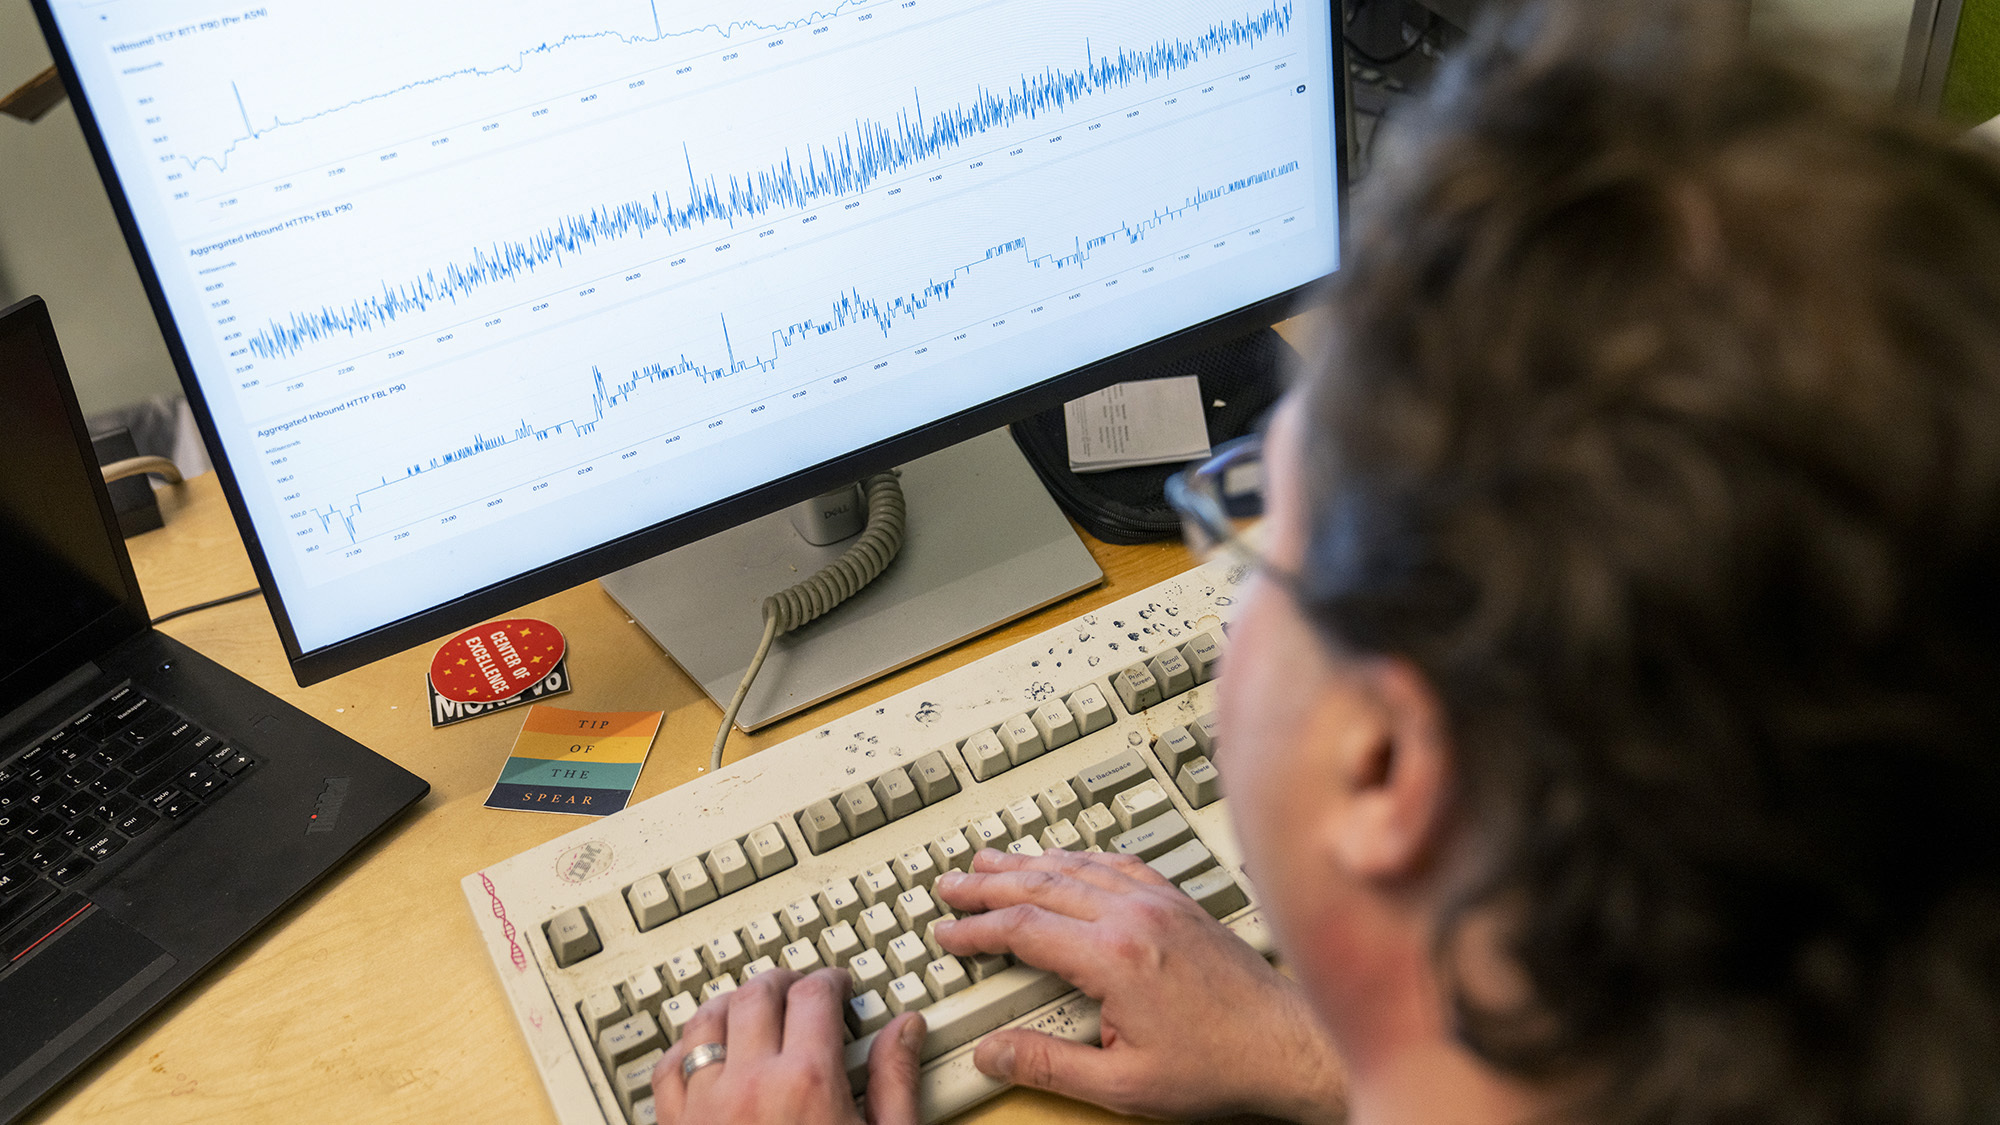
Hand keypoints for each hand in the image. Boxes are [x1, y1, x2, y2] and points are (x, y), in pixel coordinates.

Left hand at [651, 966, 925, 1124]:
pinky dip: (685, 1047)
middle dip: (782, 981)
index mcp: (806, 1083)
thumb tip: (904, 1029)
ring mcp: (702, 1107)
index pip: (813, 995)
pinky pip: (667, 1067)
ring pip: (705, 1021)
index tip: (838, 986)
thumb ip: (894, 1081)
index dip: (830, 980)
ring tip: (750, 1007)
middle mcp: (747, 1084)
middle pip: (756, 995)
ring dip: (731, 1003)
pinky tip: (703, 1051)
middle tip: (799, 987)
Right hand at [934, 848, 1343, 1123]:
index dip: (977, 929)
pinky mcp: (1182, 904)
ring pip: (1079, 866)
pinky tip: (1070, 858)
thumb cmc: (1221, 1066)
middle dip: (990, 882)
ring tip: (991, 859)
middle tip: (952, 881)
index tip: (949, 933)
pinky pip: (1120, 863)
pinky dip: (1082, 857)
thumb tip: (992, 1052)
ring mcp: (1162, 903)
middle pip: (1043, 883)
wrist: (1291, 1047)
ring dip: (1029, 861)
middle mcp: (1137, 916)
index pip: (1024, 928)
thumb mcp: (1122, 1085)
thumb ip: (1048, 1065)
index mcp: (1114, 956)